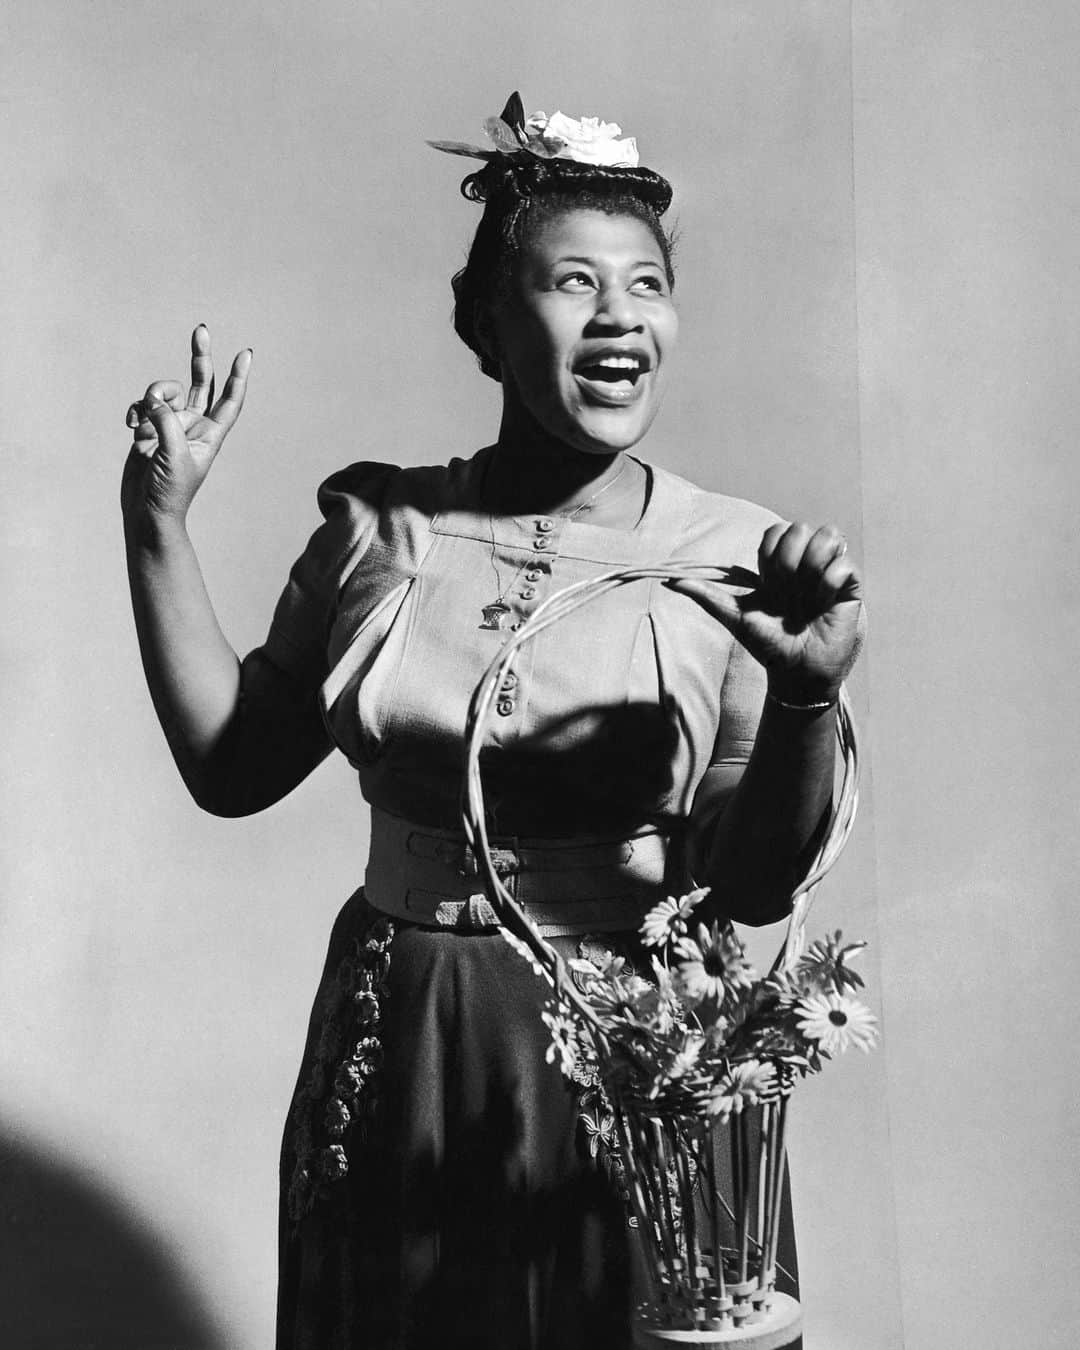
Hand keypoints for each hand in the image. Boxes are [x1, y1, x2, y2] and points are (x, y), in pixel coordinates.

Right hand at [121, 325, 250, 528]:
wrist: (146, 511)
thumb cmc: (170, 490)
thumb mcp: (174, 454)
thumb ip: (166, 421)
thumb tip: (153, 399)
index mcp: (210, 435)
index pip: (230, 401)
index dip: (238, 378)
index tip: (245, 354)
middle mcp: (193, 426)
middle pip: (202, 384)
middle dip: (200, 358)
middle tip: (201, 330)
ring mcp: (170, 426)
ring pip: (163, 394)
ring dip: (152, 400)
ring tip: (144, 422)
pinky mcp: (148, 429)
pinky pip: (142, 406)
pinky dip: (136, 411)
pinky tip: (131, 426)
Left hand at [674, 523, 865, 703]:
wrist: (796, 674)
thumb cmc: (767, 646)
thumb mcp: (735, 617)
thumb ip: (706, 596)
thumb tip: (670, 580)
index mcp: (779, 567)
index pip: (777, 531)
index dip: (771, 551)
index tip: (768, 583)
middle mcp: (805, 565)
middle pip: (800, 528)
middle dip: (789, 557)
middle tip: (786, 589)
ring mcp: (829, 573)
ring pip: (829, 534)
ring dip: (813, 561)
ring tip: (808, 593)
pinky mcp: (850, 587)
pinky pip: (846, 563)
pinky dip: (831, 579)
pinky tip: (823, 601)